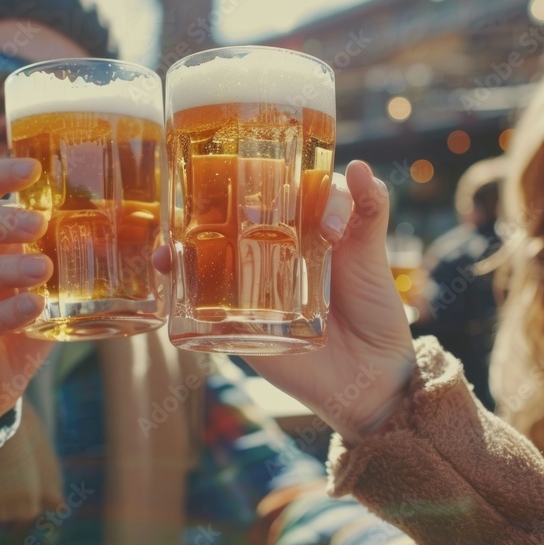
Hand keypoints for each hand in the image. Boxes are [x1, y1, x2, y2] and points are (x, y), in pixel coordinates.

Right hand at [154, 161, 415, 444]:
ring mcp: (252, 292)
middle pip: (228, 226)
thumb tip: (357, 165)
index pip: (270, 196)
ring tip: (168, 248)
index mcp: (300, 232)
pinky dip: (181, 294)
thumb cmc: (376, 311)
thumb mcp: (372, 255)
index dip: (259, 184)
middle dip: (203, 215)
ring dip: (180, 251)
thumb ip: (368, 212)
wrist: (372, 379)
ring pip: (208, 264)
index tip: (270, 191)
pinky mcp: (243, 328)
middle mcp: (270, 257)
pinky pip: (205, 311)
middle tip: (207, 210)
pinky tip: (167, 277)